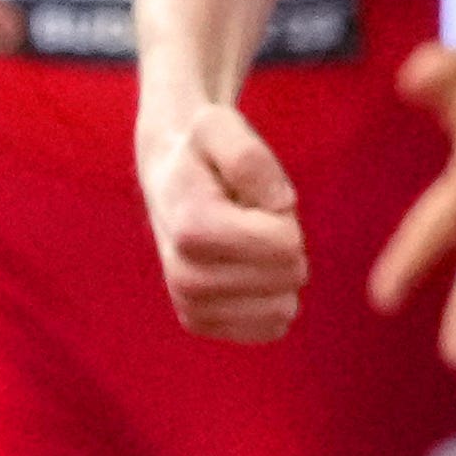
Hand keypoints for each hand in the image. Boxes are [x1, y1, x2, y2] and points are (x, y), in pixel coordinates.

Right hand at [148, 96, 310, 342]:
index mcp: (192, 228)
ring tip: (245, 243)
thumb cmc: (202, 152)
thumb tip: (279, 204)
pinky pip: (270, 328)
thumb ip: (250, 157)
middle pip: (288, 277)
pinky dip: (273, 298)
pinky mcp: (200, 322)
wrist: (168, 177)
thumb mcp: (221, 127)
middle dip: (285, 244)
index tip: (253, 200)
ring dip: (277, 272)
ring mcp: (190, 304)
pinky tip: (247, 271)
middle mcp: (183, 276)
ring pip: (283, 308)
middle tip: (250, 220)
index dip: (284, 217)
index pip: (285, 246)